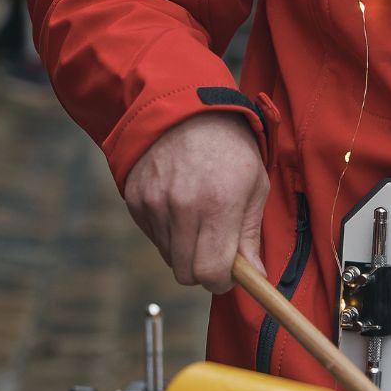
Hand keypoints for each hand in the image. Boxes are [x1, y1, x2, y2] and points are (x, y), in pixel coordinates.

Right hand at [123, 112, 268, 291]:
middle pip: (186, 274)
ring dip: (186, 248)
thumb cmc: (230, 148)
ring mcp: (154, 204)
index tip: (229, 274)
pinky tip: (180, 203)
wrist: (186, 109)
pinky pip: (153, 236)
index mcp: (218, 204)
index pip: (210, 273)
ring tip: (199, 215)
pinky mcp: (135, 200)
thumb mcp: (255, 185)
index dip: (221, 281)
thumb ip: (251, 235)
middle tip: (216, 249)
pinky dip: (168, 231)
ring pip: (169, 257)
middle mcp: (182, 207)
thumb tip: (255, 277)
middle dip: (203, 270)